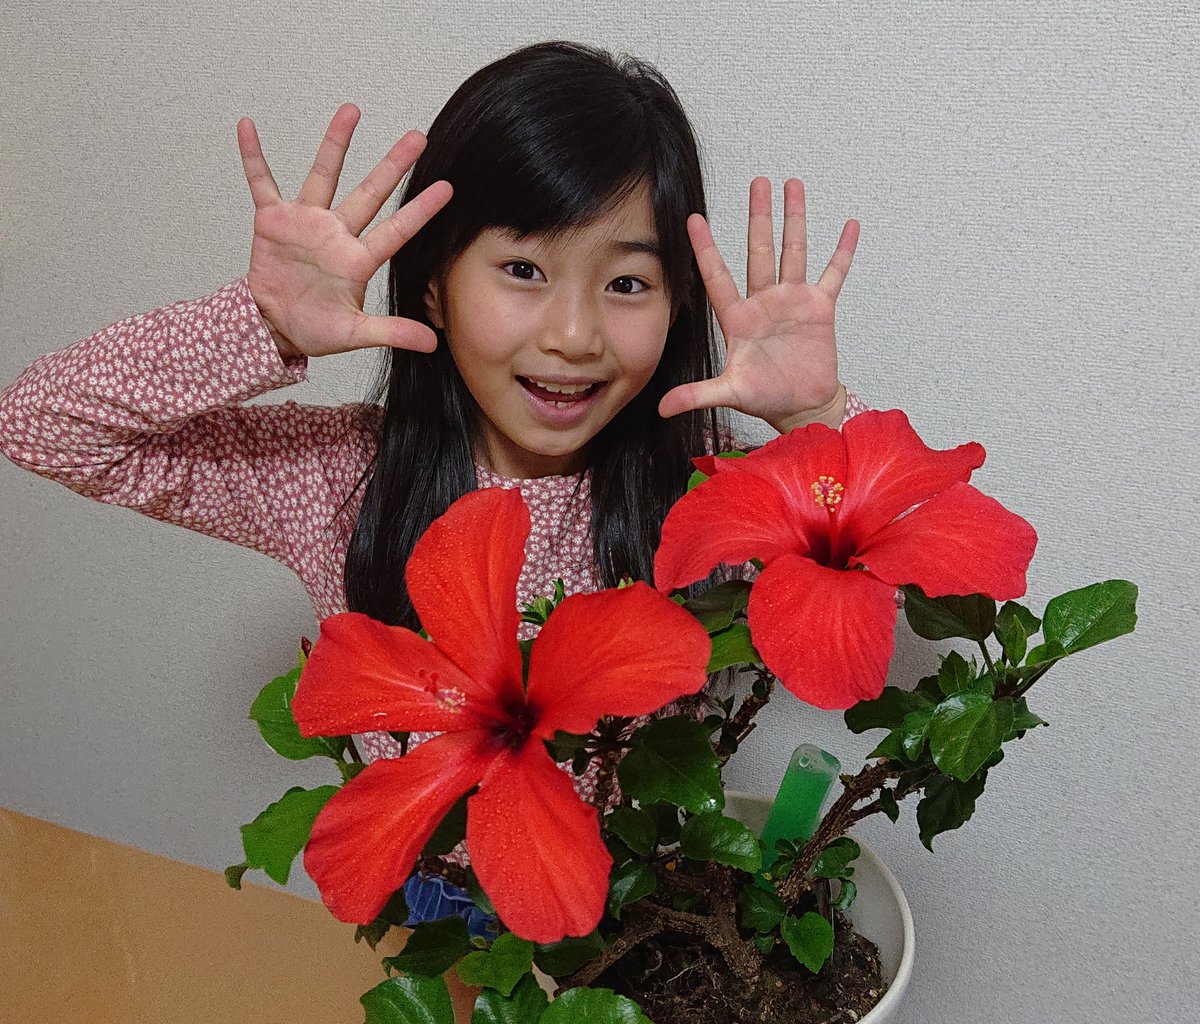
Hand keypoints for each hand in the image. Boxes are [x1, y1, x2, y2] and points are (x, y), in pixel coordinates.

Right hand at [238, 103, 452, 358]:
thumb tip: (432, 344)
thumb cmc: (315, 330)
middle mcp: (337, 234)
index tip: (447, 188)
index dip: (421, 210)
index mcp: (358, 260)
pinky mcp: (273, 221)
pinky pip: (262, 183)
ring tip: (352, 111)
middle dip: (393, 165)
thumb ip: (392, 332)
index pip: (397, 229)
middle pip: (370, 193)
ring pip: (324, 176)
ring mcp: (306, 223)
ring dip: (335, 144)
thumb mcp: (355, 334)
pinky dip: (253, 157)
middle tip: (417, 137)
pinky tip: (249, 128)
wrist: (273, 327)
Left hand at [658, 178, 857, 431]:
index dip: (705, 248)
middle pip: (759, 250)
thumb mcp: (728, 393)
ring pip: (793, 251)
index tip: (693, 218)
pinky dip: (842, 250)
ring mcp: (793, 300)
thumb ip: (696, 395)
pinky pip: (834, 272)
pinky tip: (849, 225)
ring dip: (794, 219)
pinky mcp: (820, 307)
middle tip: (757, 182)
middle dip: (759, 216)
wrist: (802, 406)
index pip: (717, 275)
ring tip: (793, 185)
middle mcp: (764, 301)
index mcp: (738, 317)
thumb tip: (662, 409)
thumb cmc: (765, 398)